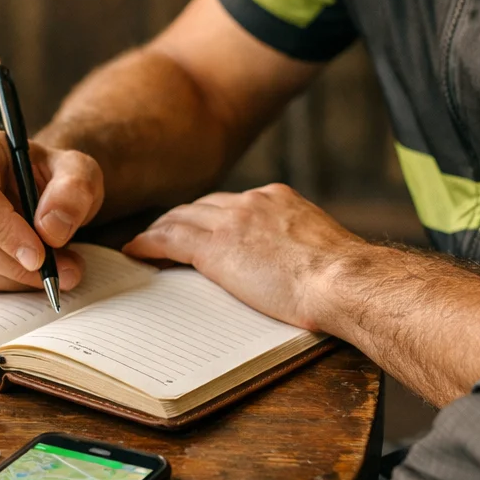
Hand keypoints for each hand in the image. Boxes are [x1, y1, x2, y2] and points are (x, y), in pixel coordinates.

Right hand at [0, 127, 104, 291]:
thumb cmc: (55, 176)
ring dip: (14, 279)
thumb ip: (73, 191)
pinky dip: (3, 284)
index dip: (4, 229)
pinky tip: (30, 273)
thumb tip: (50, 229)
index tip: (40, 256)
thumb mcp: (79, 171)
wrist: (43, 190)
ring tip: (56, 271)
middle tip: (63, 272)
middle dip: (16, 264)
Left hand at [123, 184, 362, 330]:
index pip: (232, 203)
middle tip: (162, 234)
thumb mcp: (320, 248)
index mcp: (278, 199)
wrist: (343, 280)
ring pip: (180, 219)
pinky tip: (135, 251)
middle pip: (201, 206)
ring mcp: (232, 221)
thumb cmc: (343, 279)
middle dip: (180, 219)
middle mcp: (252, 202)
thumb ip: (296, 246)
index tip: (201, 227)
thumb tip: (290, 264)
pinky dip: (148, 244)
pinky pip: (169, 240)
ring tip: (143, 244)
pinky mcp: (216, 247)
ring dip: (159, 230)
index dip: (210, 216)